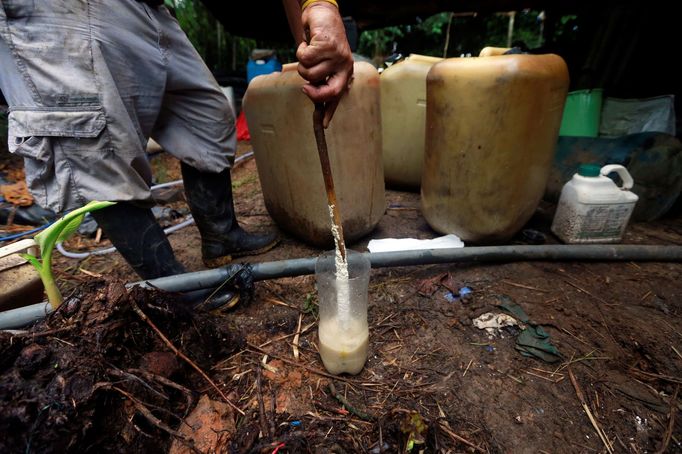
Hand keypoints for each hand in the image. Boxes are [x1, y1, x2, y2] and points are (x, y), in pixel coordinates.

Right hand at [296, 2, 353, 126]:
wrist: (324, 16)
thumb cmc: (322, 42)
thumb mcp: (325, 63)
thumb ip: (322, 78)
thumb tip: (312, 96)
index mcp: (345, 73)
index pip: (337, 96)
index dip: (330, 111)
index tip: (324, 125)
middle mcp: (344, 66)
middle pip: (327, 91)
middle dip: (313, 92)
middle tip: (305, 88)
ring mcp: (337, 56)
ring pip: (310, 73)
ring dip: (303, 64)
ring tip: (309, 53)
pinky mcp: (327, 45)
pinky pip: (305, 58)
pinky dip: (301, 50)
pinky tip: (308, 43)